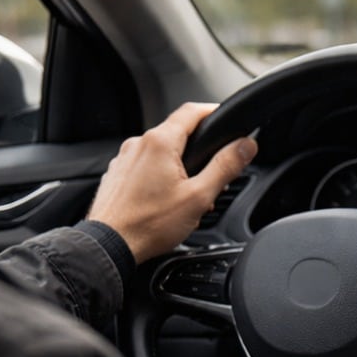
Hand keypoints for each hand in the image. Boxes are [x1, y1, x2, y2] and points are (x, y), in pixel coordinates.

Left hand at [86, 102, 256, 262]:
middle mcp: (138, 144)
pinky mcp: (117, 175)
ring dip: (178, 167)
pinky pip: (143, 167)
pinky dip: (158, 177)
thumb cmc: (148, 224)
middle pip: (176, 134)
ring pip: (159, 153)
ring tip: (187, 196)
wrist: (109, 245)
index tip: (224, 117)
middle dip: (197, 150)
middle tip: (212, 173)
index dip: (213, 111)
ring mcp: (124, 159)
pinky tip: (164, 201)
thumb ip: (225, 167)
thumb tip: (246, 145)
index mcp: (160, 142)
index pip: (192, 111)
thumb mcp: (199, 197)